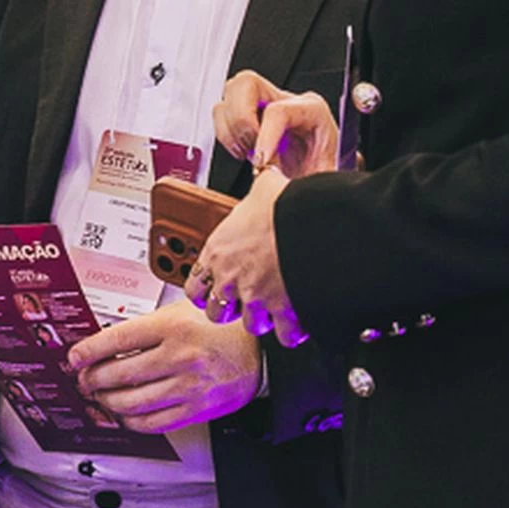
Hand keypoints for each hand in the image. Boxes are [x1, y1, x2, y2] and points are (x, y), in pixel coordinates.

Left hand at [69, 301, 260, 433]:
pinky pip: (153, 423)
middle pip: (119, 374)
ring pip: (131, 402)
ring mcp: (187, 386)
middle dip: (93, 379)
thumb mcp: (182, 312)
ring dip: (108, 401)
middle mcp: (179, 357)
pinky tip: (125, 413)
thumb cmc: (220, 329)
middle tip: (85, 379)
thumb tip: (107, 343)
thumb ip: (146, 327)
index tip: (76, 357)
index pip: (117, 340)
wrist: (259, 353)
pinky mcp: (195, 409)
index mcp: (172, 327)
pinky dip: (132, 421)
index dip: (88, 351)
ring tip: (102, 396)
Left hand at [188, 166, 304, 344]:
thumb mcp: (266, 188)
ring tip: (273, 307)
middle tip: (244, 300)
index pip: (193, 285)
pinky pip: (284, 334)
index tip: (209, 290)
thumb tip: (265, 173)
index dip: (202, 290)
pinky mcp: (283, 312)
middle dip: (230, 309)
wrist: (314, 230)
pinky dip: (292, 331)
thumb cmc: (286, 209)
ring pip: (250, 324)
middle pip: (216, 311)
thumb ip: (260, 184)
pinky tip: (297, 321)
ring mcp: (256, 298)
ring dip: (262, 319)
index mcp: (219, 251)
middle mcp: (232, 279)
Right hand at [213, 70, 339, 177]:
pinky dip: (226, 134)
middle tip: (252, 151)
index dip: (264, 137)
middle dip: (242, 122)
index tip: (261, 161)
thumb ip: (304, 180)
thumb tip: (282, 183)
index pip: (278, 110)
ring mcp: (264, 101)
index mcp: (312, 110)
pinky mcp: (247, 111)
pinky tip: (242, 150)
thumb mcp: (321, 178)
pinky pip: (222, 111)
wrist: (314, 177)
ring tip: (247, 152)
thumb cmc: (319, 174)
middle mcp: (286, 99)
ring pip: (230, 92)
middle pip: (248, 84)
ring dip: (231, 128)